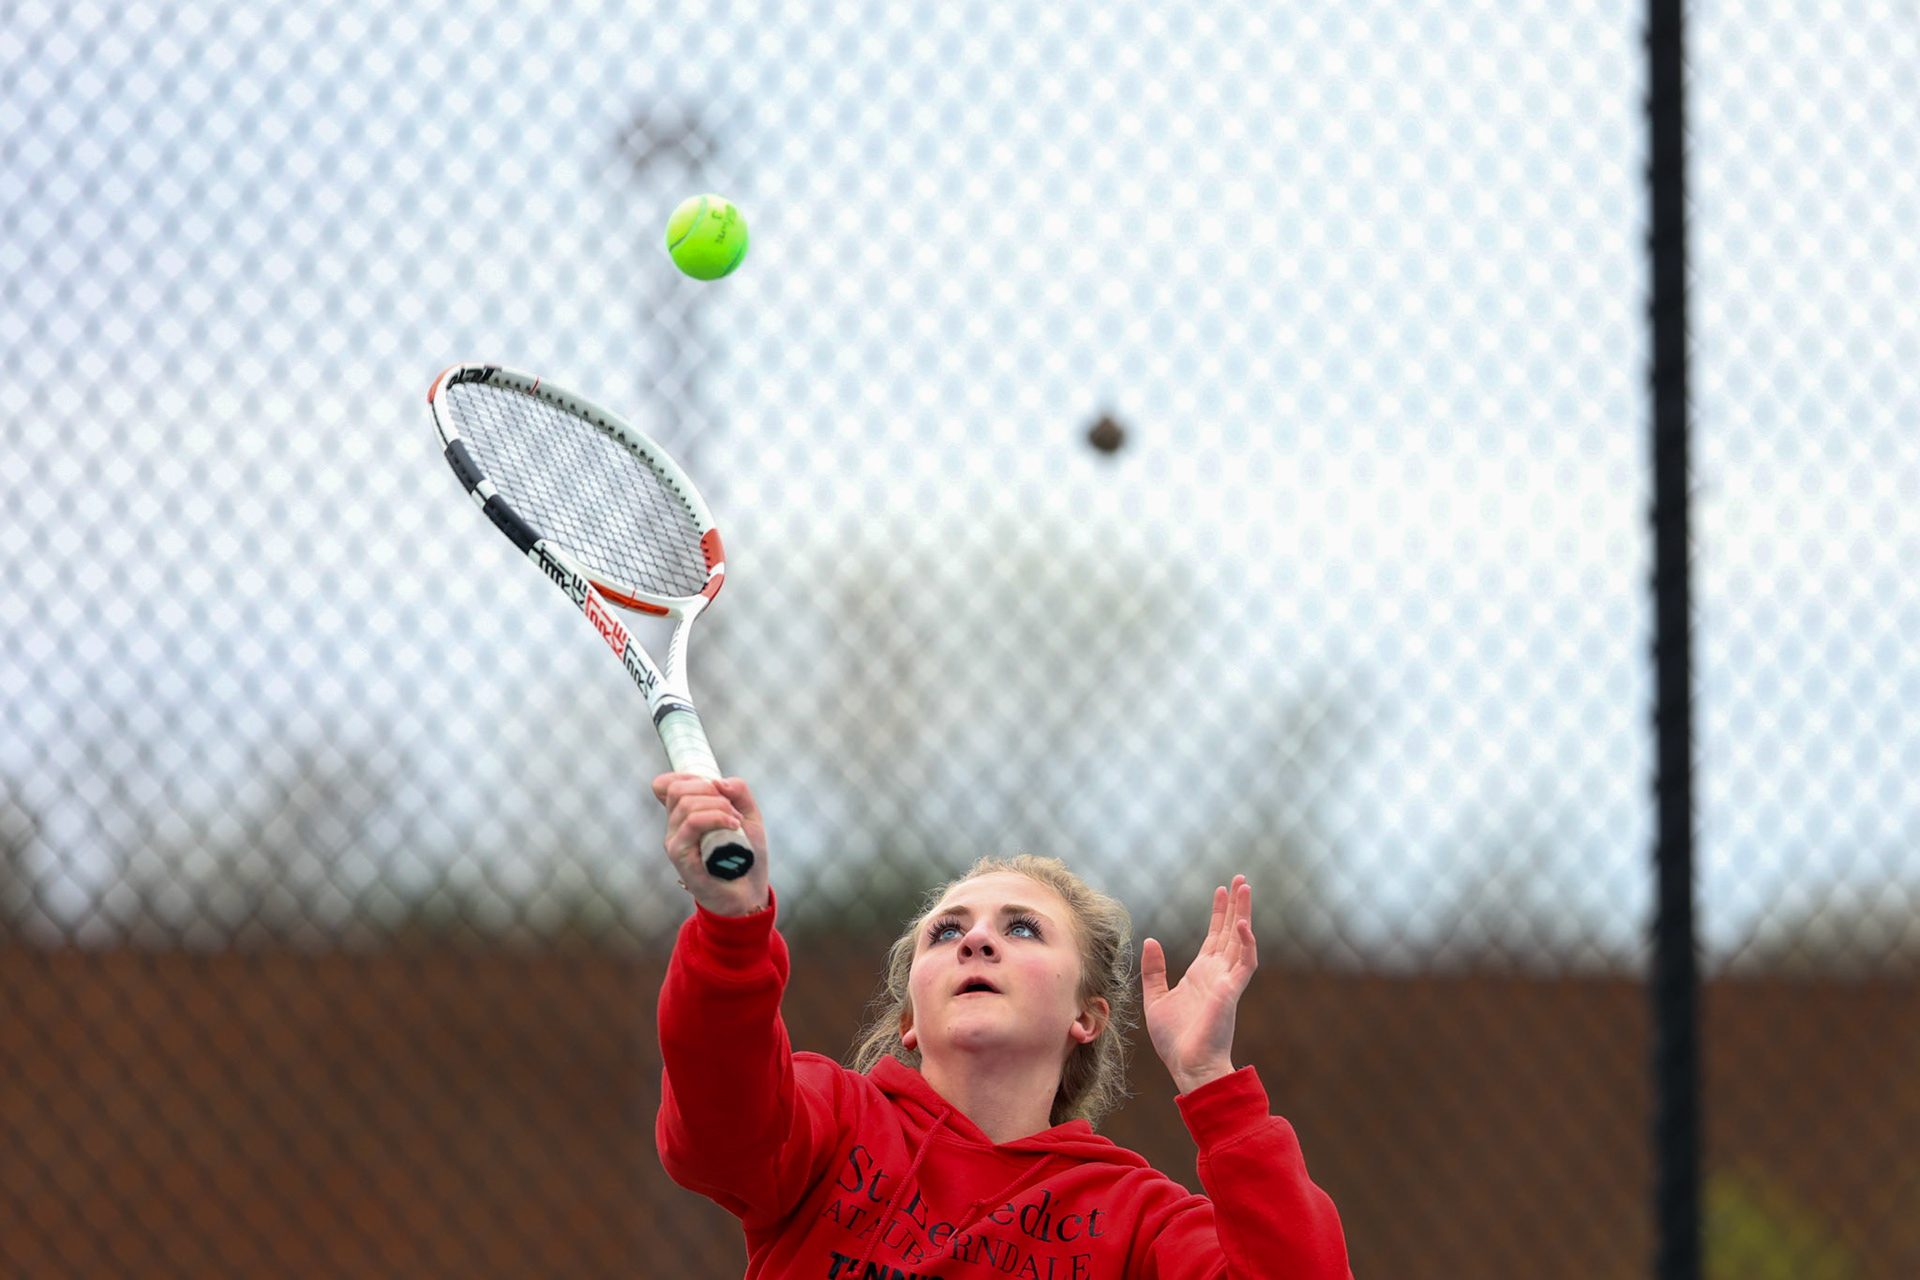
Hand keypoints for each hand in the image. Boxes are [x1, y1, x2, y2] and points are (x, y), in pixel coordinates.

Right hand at [651, 774, 770, 917]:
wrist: (749, 893)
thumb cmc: (746, 856)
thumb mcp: (749, 815)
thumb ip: (738, 791)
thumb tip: (718, 781)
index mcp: (684, 816)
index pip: (666, 785)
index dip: (689, 776)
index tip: (716, 789)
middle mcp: (674, 827)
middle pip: (678, 788)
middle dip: (710, 789)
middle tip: (732, 808)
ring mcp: (675, 841)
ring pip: (686, 803)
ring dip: (719, 805)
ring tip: (736, 821)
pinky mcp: (680, 856)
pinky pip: (691, 823)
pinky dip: (716, 817)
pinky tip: (733, 826)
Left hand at [1141, 876, 1258, 1094]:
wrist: (1187, 1066)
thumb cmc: (1174, 1040)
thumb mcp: (1156, 999)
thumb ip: (1154, 970)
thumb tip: (1151, 941)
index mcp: (1201, 975)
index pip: (1214, 937)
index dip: (1218, 914)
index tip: (1221, 890)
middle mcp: (1217, 974)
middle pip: (1230, 932)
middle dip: (1235, 906)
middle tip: (1240, 879)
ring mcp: (1227, 981)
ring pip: (1240, 940)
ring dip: (1243, 914)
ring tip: (1245, 888)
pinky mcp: (1231, 992)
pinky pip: (1244, 964)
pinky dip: (1246, 943)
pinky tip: (1242, 924)